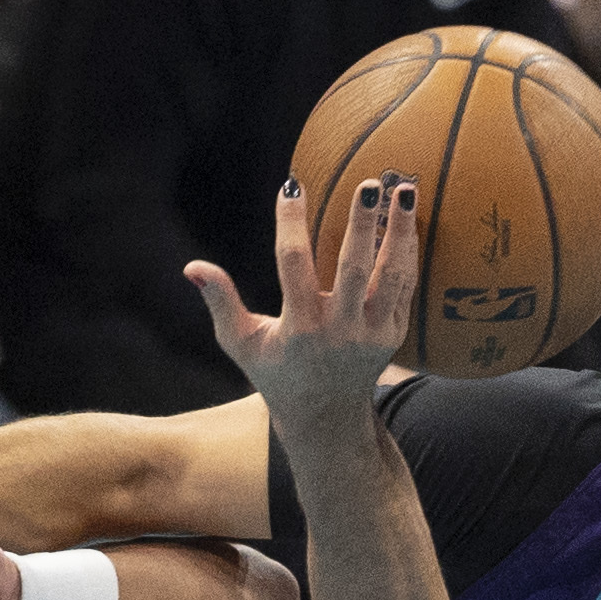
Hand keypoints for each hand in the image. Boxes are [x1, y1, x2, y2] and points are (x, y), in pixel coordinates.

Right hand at [187, 173, 417, 436]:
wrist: (326, 415)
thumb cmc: (276, 372)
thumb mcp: (241, 342)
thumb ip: (221, 302)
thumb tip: (192, 267)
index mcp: (301, 327)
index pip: (294, 264)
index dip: (291, 223)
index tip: (291, 186)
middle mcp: (341, 330)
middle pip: (356, 268)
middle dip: (363, 223)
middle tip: (370, 183)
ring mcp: (373, 333)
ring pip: (392, 275)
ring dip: (400, 231)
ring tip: (405, 190)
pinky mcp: (394, 334)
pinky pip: (405, 286)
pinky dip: (408, 252)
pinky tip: (408, 219)